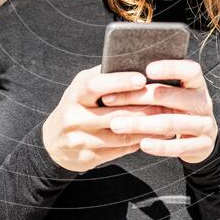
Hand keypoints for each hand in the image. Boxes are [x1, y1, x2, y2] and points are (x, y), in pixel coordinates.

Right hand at [42, 65, 175, 171]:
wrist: (53, 142)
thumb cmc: (77, 105)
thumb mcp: (83, 87)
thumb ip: (104, 76)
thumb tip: (135, 62)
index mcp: (75, 94)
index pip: (96, 85)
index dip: (120, 82)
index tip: (142, 78)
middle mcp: (74, 116)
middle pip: (113, 113)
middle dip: (142, 108)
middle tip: (166, 102)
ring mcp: (79, 139)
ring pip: (120, 135)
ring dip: (146, 127)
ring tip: (166, 119)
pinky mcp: (87, 157)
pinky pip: (119, 150)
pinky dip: (139, 142)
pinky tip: (154, 135)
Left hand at [100, 59, 218, 163]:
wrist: (201, 138)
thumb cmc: (176, 108)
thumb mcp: (172, 93)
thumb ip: (154, 84)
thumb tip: (120, 74)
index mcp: (196, 83)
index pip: (190, 70)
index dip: (171, 68)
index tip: (147, 69)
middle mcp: (203, 101)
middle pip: (172, 96)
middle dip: (138, 98)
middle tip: (107, 100)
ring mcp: (205, 124)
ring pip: (171, 122)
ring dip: (141, 124)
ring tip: (116, 125)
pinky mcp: (203, 145)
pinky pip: (179, 146)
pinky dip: (159, 146)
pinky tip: (141, 144)